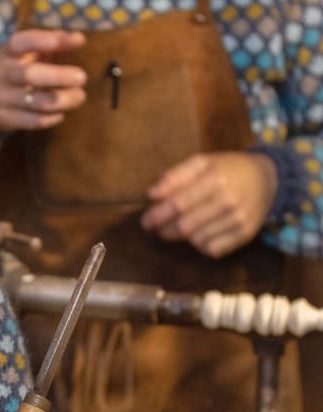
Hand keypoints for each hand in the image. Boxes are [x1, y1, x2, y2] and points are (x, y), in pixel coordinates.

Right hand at [0, 29, 85, 130]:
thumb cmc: (17, 70)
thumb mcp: (29, 54)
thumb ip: (54, 44)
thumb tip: (80, 39)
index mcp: (7, 53)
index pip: (19, 43)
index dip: (39, 41)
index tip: (60, 42)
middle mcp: (1, 74)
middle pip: (29, 75)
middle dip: (58, 76)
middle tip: (82, 77)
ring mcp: (0, 97)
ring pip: (35, 101)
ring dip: (62, 100)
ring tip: (80, 96)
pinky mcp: (4, 118)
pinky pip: (32, 121)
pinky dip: (50, 118)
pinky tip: (62, 113)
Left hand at [141, 151, 277, 257]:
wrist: (267, 179)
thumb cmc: (226, 169)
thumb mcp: (202, 162)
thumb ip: (175, 176)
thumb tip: (152, 194)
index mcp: (214, 178)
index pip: (178, 203)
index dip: (158, 214)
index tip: (145, 220)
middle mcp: (228, 201)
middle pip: (186, 225)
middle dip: (164, 229)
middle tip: (153, 229)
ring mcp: (239, 220)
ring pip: (197, 240)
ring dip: (180, 237)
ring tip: (175, 229)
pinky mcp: (246, 235)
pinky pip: (213, 249)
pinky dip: (199, 245)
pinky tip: (197, 234)